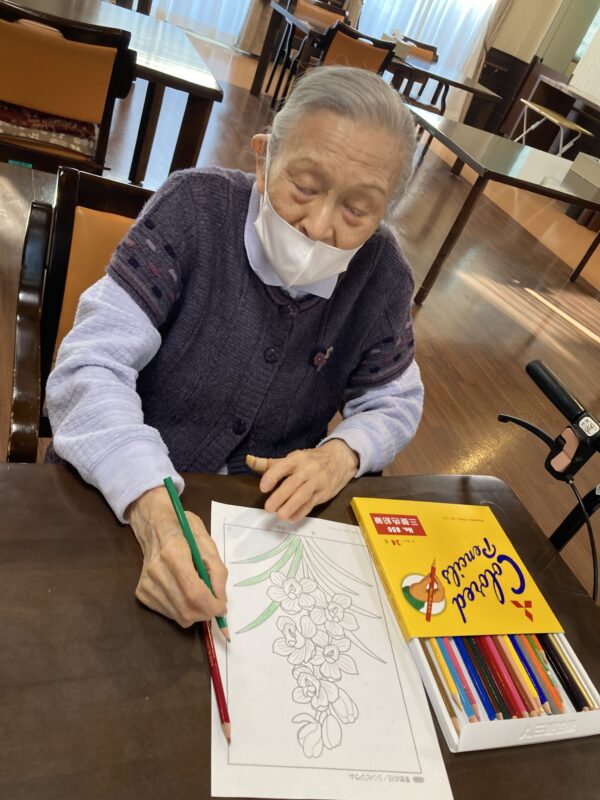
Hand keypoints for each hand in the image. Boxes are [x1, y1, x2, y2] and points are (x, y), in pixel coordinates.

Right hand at [127, 486, 227, 627]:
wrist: (154, 526)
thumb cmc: (184, 530)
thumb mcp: (207, 543)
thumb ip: (217, 572)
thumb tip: (221, 601)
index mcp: (174, 554)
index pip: (194, 592)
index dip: (212, 605)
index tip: (223, 606)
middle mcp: (156, 572)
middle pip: (186, 610)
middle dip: (206, 612)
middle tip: (214, 604)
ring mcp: (146, 584)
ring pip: (179, 616)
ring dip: (195, 612)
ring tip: (199, 594)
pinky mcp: (141, 593)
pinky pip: (169, 614)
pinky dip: (182, 609)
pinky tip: (183, 592)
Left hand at [246, 439, 358, 522]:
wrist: (340, 459)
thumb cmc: (310, 460)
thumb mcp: (292, 458)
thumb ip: (269, 463)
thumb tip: (248, 460)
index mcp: (297, 459)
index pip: (283, 466)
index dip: (273, 476)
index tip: (263, 488)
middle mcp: (307, 469)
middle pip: (293, 483)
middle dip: (280, 496)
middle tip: (268, 508)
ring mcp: (317, 481)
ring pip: (304, 494)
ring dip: (291, 506)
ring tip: (280, 515)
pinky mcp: (324, 493)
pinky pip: (312, 503)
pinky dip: (302, 511)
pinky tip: (292, 518)